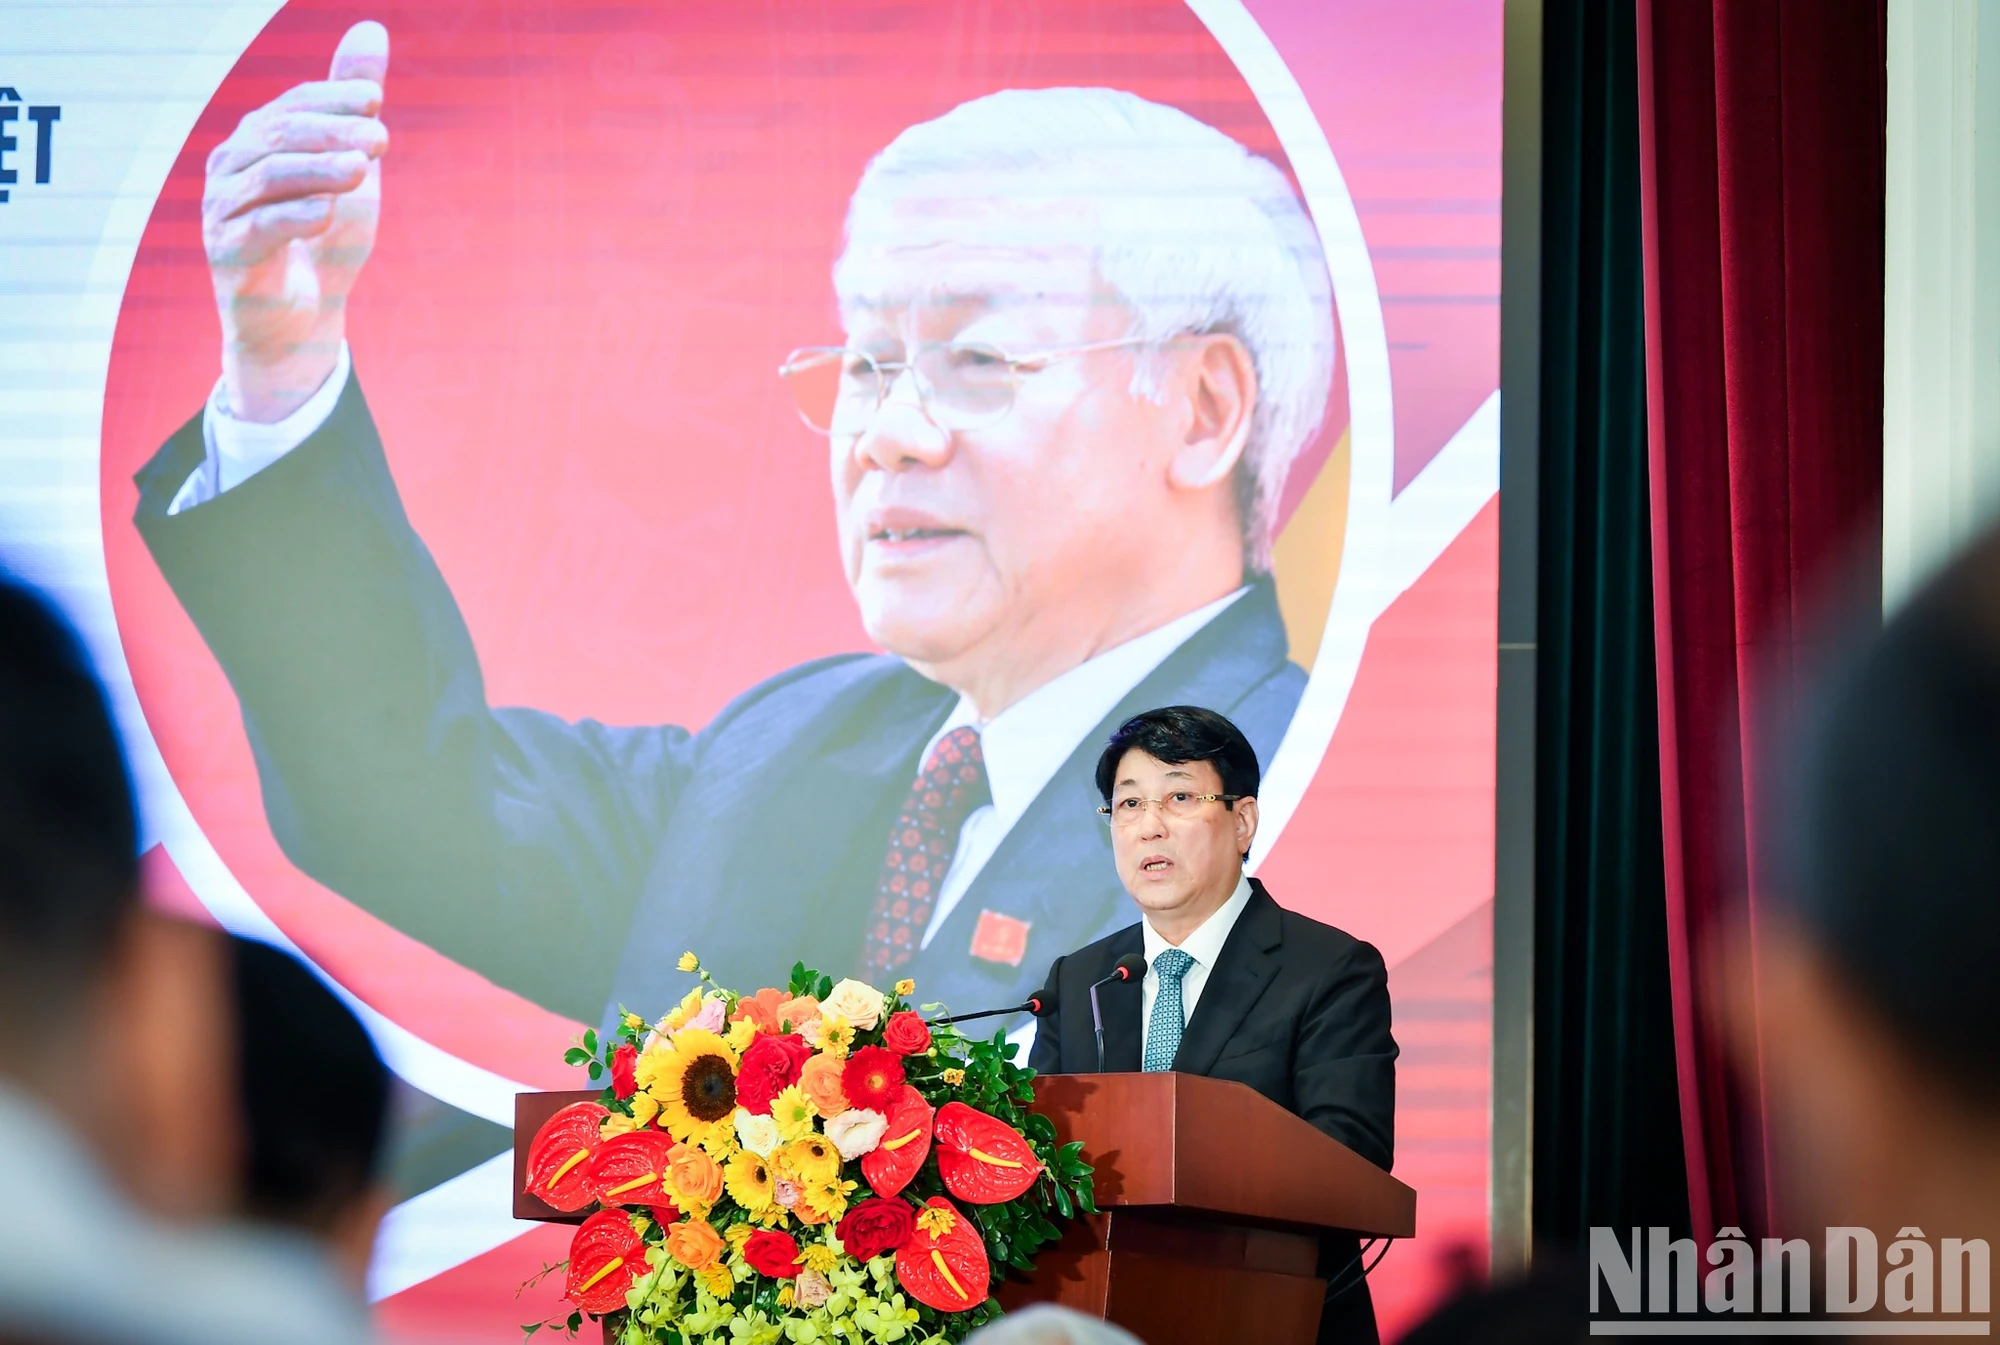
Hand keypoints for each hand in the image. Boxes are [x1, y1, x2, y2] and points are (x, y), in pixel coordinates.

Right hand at [202, 21, 388, 421]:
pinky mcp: (227, 253)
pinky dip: (295, 216)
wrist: (302, 318)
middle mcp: (231, 167)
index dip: (332, 98)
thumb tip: (372, 29)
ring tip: (364, 170)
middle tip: (381, 140)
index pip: (292, 105)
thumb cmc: (325, 237)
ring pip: (269, 178)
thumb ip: (352, 103)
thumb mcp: (351, 165)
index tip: (376, 102)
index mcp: (257, 140)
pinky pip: (259, 227)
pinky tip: (328, 212)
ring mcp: (222, 209)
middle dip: (332, 133)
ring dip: (319, 170)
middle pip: (279, 136)